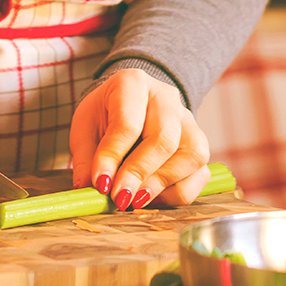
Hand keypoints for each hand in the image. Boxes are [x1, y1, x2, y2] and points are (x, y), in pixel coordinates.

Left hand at [69, 69, 210, 208]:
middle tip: (120, 199)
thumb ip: (86, 161)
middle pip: (164, 139)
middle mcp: (167, 99)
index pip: (127, 124)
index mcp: (132, 84)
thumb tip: (89, 192)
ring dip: (162, 185)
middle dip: (140, 174)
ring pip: (191, 156)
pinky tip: (152, 198)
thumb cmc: (105, 116)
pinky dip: (177, 193)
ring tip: (135, 201)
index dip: (113, 157)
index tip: (101, 184)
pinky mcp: (199, 145)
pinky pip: (200, 174)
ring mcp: (189, 120)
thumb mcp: (84, 130)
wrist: (130, 106)